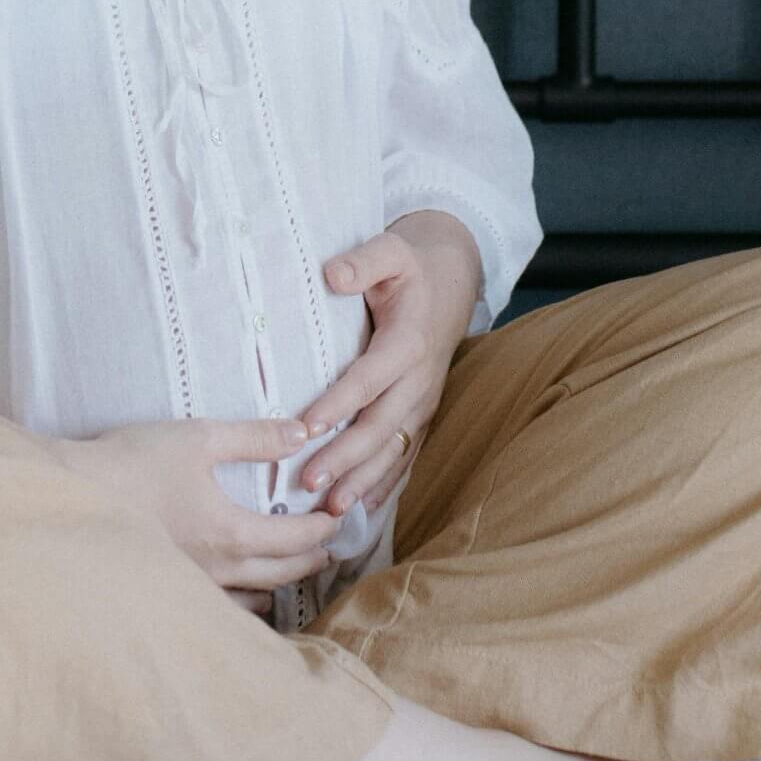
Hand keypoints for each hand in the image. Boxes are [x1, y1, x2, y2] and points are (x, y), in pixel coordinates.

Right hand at [48, 416, 344, 607]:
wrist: (74, 496)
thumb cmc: (134, 463)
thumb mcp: (199, 437)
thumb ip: (255, 437)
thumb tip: (303, 433)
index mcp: (233, 532)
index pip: (297, 538)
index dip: (324, 527)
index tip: (340, 515)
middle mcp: (221, 570)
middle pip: (284, 573)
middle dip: (313, 558)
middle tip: (333, 547)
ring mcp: (196, 587)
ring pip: (256, 598)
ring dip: (283, 583)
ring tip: (297, 570)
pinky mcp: (173, 592)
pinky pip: (224, 609)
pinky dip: (247, 602)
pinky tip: (248, 595)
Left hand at [294, 219, 481, 518]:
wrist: (453, 280)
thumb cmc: (411, 267)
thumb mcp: (391, 250)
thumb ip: (363, 261)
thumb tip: (332, 274)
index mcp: (408, 341)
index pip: (368, 379)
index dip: (339, 403)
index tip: (306, 426)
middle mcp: (419, 379)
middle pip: (380, 426)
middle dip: (344, 459)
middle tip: (308, 483)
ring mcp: (424, 401)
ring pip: (393, 450)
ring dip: (363, 481)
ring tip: (330, 510)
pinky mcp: (423, 413)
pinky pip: (406, 455)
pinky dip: (385, 483)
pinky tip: (361, 508)